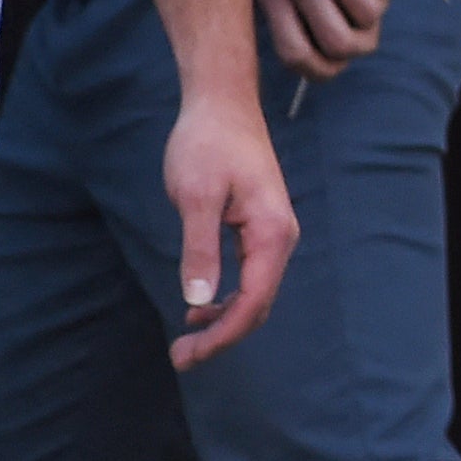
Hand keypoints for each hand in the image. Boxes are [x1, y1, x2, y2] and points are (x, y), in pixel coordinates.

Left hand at [161, 95, 300, 366]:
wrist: (222, 103)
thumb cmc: (206, 144)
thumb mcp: (195, 196)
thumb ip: (199, 249)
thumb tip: (198, 300)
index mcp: (270, 233)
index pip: (253, 301)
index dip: (222, 335)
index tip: (187, 353)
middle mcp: (280, 237)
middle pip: (258, 305)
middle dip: (222, 336)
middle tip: (180, 357)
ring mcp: (272, 233)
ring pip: (255, 293)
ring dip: (224, 321)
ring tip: (187, 340)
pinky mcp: (259, 227)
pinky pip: (250, 276)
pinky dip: (226, 298)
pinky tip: (200, 306)